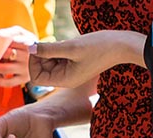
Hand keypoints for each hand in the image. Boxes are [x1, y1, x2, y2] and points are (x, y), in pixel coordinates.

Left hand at [0, 27, 35, 86]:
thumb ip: (9, 32)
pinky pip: (8, 82)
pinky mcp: (23, 79)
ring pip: (4, 69)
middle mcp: (26, 56)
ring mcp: (25, 68)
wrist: (42, 57)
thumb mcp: (22, 34)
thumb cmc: (27, 43)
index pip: (9, 40)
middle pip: (5, 54)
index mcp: (26, 42)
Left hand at [28, 31, 146, 87]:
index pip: (36, 77)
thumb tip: (30, 48)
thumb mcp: (71, 47)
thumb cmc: (100, 47)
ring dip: (51, 50)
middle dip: (42, 55)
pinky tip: (68, 43)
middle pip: (41, 69)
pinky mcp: (74, 63)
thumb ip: (49, 49)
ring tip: (64, 42)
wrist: (122, 45)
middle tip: (51, 42)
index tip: (38, 47)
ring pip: (49, 62)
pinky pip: (59, 57)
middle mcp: (66, 79)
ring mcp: (70, 72)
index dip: (33, 62)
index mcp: (64, 80)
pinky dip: (58, 49)